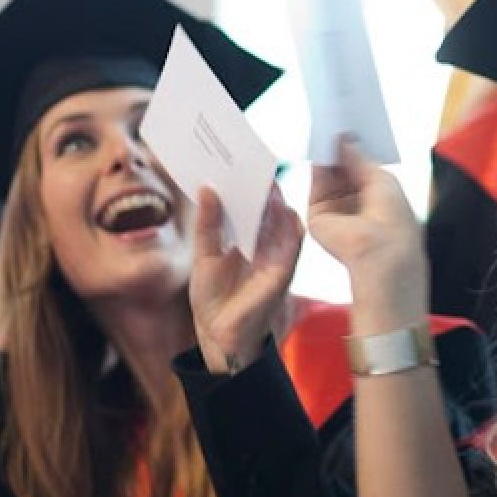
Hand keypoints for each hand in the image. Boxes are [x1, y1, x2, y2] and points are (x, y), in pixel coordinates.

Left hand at [190, 183, 302, 373]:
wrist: (216, 334)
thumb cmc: (213, 297)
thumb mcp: (203, 254)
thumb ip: (208, 224)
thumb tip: (207, 189)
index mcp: (246, 239)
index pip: (251, 206)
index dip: (249, 185)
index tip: (241, 161)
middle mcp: (264, 245)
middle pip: (269, 211)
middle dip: (265, 189)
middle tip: (258, 164)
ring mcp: (276, 259)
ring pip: (285, 225)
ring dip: (280, 205)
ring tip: (271, 184)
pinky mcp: (282, 274)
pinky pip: (292, 247)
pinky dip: (291, 229)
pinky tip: (286, 212)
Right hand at [306, 136, 428, 333]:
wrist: (379, 254)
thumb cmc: (392, 221)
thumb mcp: (381, 179)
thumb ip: (359, 157)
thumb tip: (344, 137)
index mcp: (378, 198)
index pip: (363, 166)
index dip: (356, 144)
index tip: (351, 118)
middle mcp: (356, 203)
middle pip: (343, 166)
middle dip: (339, 143)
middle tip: (334, 112)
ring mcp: (337, 209)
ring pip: (328, 172)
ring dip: (327, 148)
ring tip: (325, 118)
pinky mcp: (318, 214)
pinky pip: (316, 181)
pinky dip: (317, 160)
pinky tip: (318, 138)